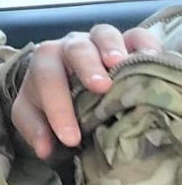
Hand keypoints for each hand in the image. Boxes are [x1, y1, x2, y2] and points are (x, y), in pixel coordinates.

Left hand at [10, 23, 162, 157]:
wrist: (69, 75)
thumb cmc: (52, 96)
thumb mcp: (34, 112)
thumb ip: (34, 128)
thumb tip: (44, 149)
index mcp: (47, 61)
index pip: (47, 78)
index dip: (57, 108)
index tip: (71, 138)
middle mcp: (72, 46)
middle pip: (76, 48)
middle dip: (86, 66)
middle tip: (100, 87)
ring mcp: (100, 41)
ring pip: (104, 35)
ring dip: (112, 47)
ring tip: (121, 64)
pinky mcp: (128, 42)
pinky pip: (137, 36)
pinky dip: (144, 44)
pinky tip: (150, 58)